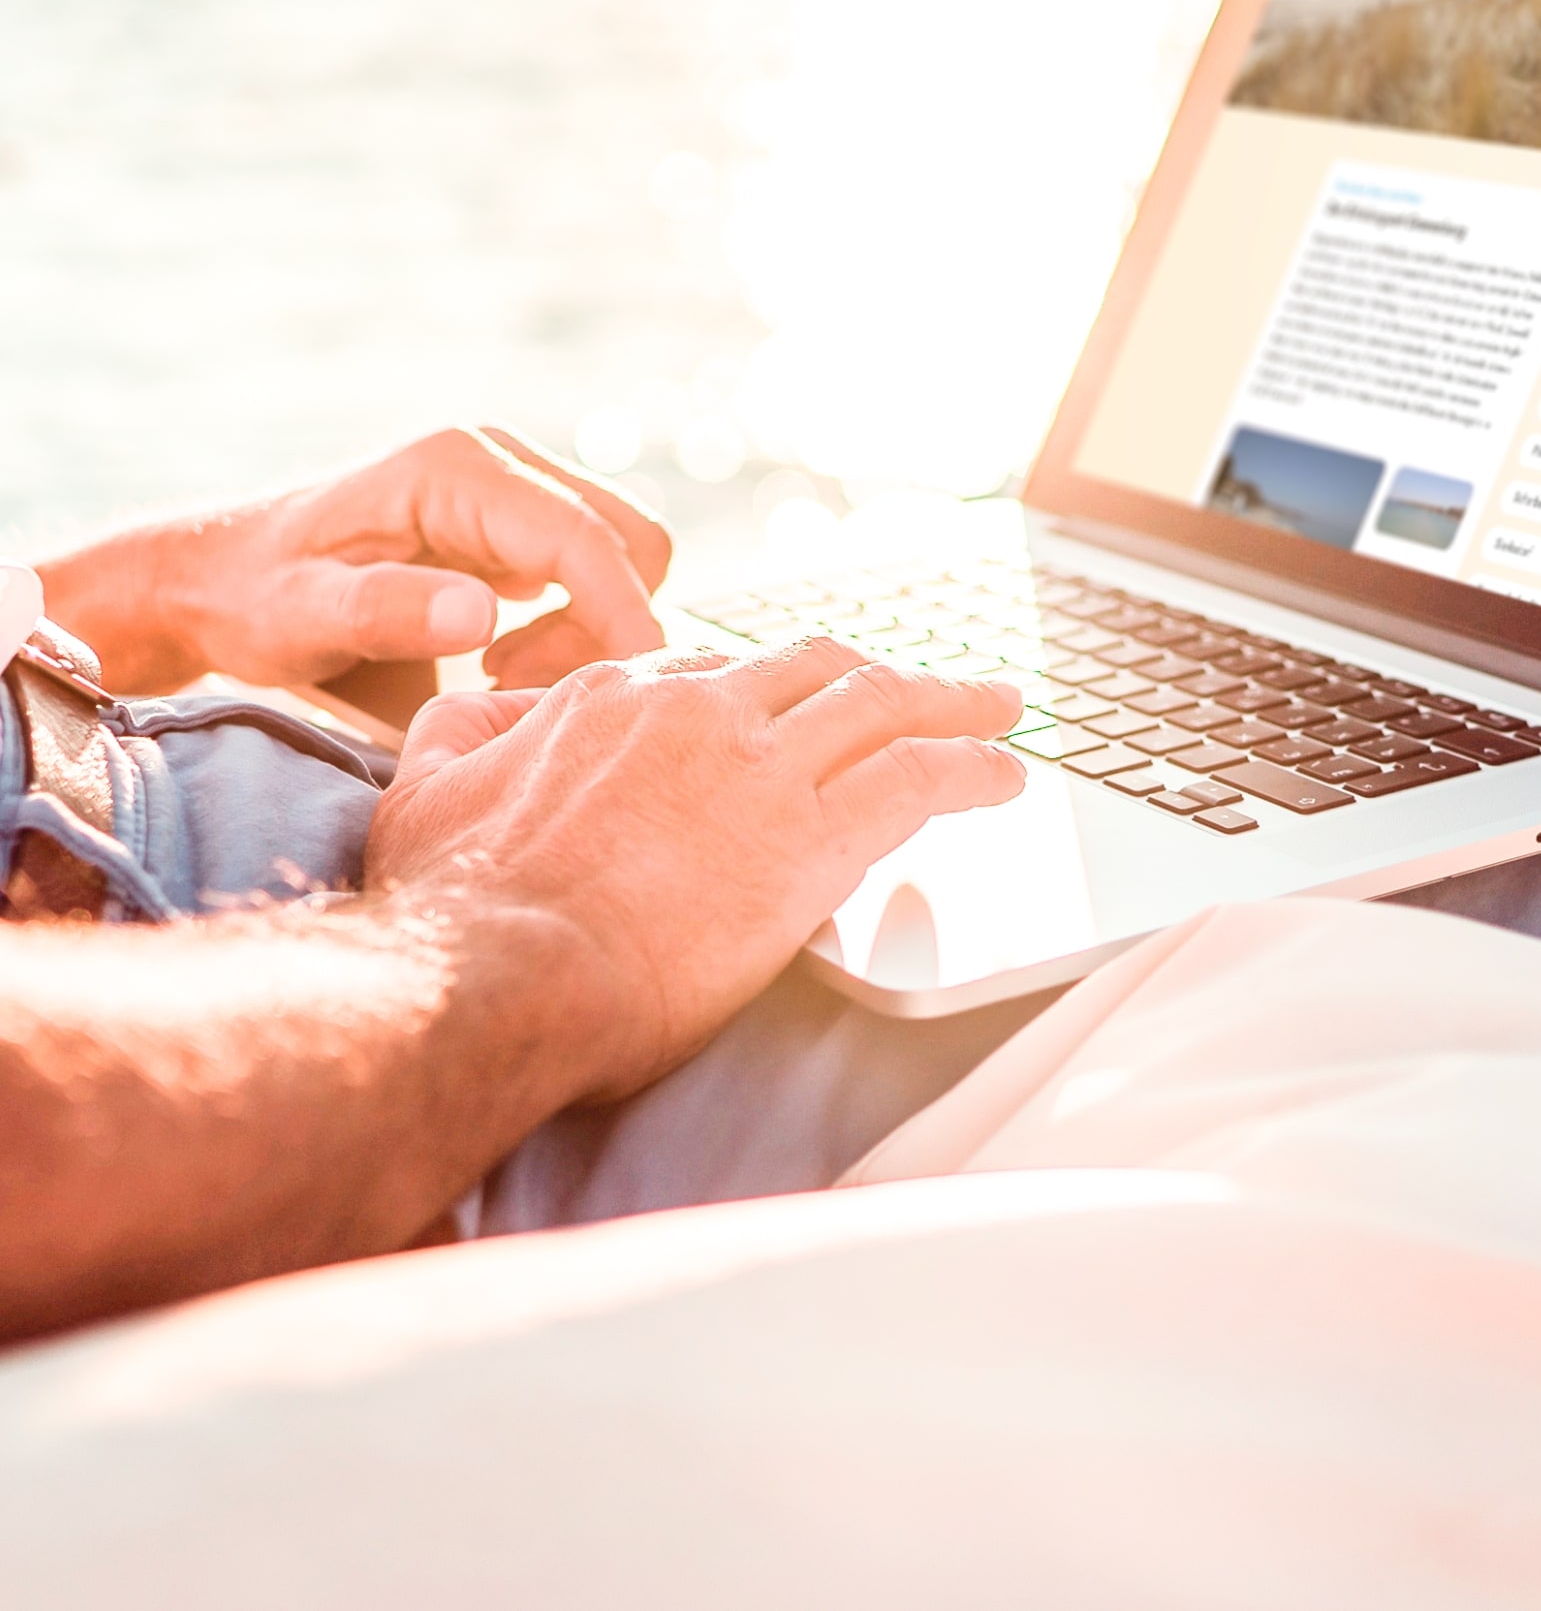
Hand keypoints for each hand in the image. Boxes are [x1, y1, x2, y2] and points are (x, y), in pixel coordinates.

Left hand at [41, 427, 671, 694]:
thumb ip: (387, 611)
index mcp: (458, 468)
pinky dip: (576, 619)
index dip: (622, 615)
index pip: (584, 537)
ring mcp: (513, 484)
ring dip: (590, 626)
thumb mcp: (299, 616)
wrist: (215, 576)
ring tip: (500, 678)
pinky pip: (591, 566)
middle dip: (606, 624)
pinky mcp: (517, 517)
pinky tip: (500, 657)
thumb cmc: (250, 600)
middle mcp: (499, 459)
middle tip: (518, 690)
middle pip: (629, 539)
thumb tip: (484, 614)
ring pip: (620, 554)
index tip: (627, 691)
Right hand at [366, 637, 1025, 1097]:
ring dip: (954, 702)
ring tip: (1001, 707)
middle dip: (884, 674)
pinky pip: (920, 778)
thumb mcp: (428, 784)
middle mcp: (699, 711)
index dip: (774, 692)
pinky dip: (973, 768)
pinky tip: (1006, 776)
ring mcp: (760, 767)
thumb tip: (486, 708)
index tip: (805, 711)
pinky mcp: (811, 837)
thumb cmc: (451, 905)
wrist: (490, 976)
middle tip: (937, 684)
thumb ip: (464, 731)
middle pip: (819, 670)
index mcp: (617, 697)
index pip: (721, 674)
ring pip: (884, 706)